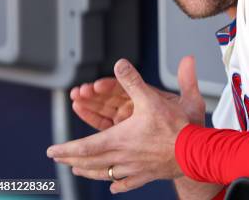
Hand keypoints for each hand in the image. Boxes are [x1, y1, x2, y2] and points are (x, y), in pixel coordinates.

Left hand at [48, 56, 205, 192]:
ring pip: (105, 174)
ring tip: (78, 171)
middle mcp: (123, 156)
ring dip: (89, 172)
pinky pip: (127, 183)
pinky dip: (117, 184)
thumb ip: (134, 80)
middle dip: (72, 160)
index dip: (66, 149)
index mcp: (120, 138)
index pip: (85, 146)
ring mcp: (134, 168)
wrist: (195, 151)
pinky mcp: (147, 175)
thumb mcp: (153, 98)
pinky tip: (113, 185)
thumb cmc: (177, 127)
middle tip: (59, 159)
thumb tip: (120, 64)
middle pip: (90, 162)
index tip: (52, 151)